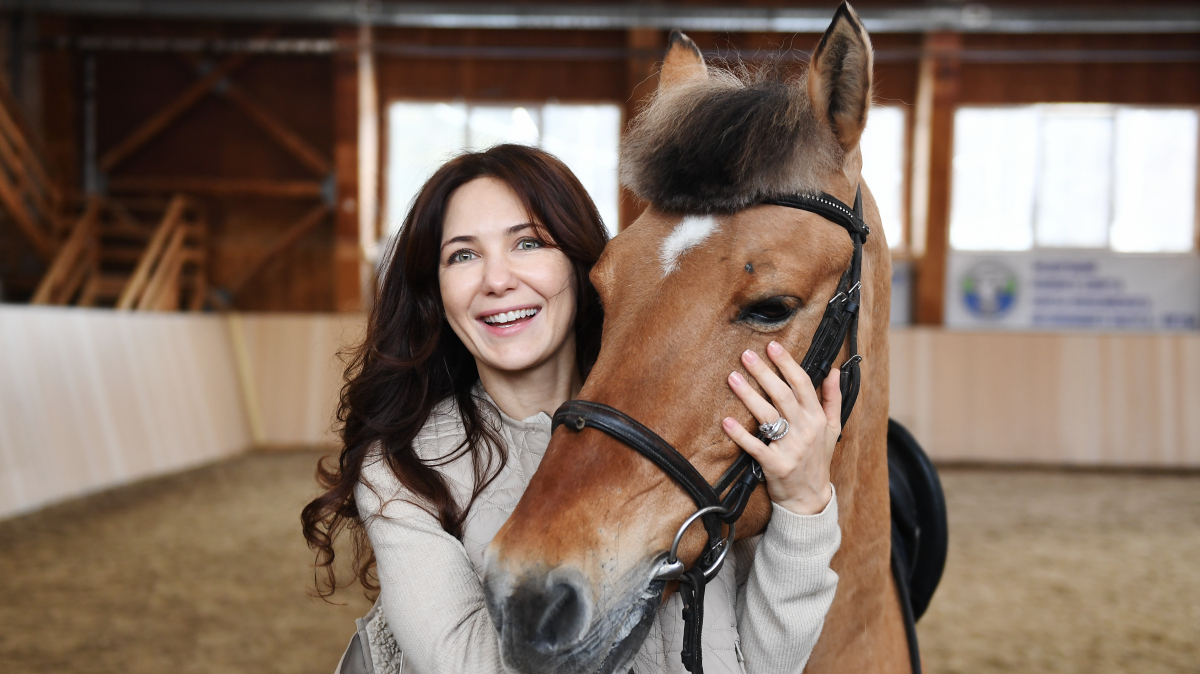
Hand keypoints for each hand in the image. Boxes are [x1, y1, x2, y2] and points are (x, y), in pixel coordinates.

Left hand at [721, 340, 841, 515]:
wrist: (810, 499)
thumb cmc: (818, 460)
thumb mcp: (832, 429)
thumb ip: (832, 399)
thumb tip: (833, 371)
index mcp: (817, 418)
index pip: (803, 384)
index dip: (787, 364)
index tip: (773, 347)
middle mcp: (805, 430)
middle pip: (783, 395)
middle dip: (764, 373)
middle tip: (746, 355)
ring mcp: (791, 448)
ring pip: (768, 416)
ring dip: (749, 395)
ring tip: (733, 378)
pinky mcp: (776, 465)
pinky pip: (756, 447)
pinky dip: (741, 435)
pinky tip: (726, 422)